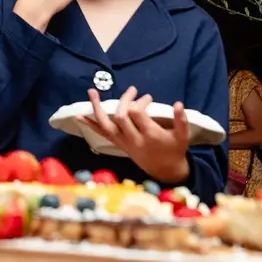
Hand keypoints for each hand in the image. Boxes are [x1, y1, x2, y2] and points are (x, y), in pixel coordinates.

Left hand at [76, 87, 190, 182]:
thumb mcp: (183, 136)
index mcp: (149, 135)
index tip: (147, 97)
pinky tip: (78, 116)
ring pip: (106, 125)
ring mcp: (123, 142)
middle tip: (132, 90)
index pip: (137, 114)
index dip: (140, 102)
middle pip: (121, 117)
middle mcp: (133, 139)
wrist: (165, 170)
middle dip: (124, 101)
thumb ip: (181, 120)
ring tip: (92, 92)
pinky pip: (102, 134)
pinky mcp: (118, 144)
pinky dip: (90, 125)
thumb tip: (178, 103)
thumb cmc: (174, 150)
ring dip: (97, 108)